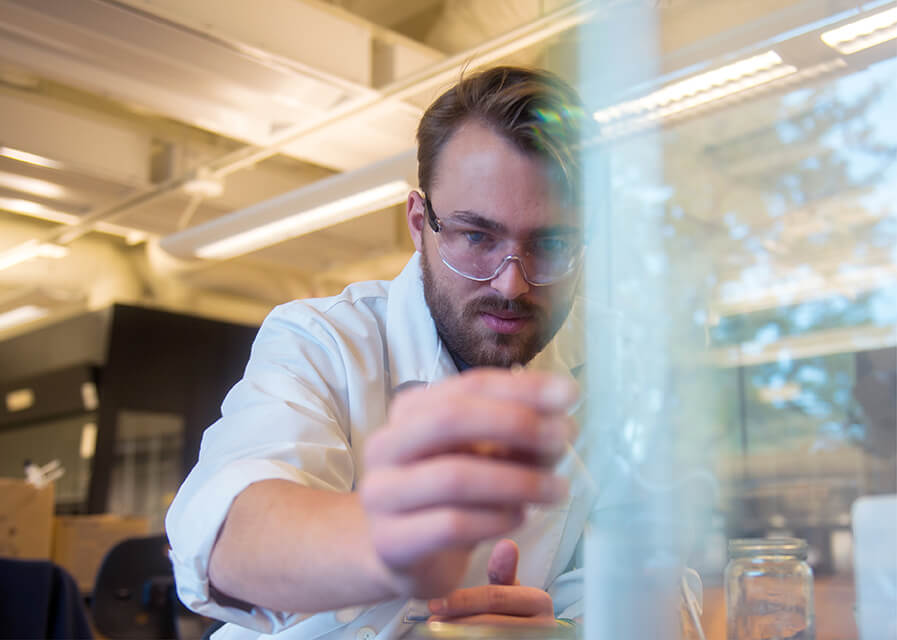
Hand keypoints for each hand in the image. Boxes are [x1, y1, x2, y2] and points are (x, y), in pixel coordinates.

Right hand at [360, 369, 576, 597]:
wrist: (402, 554)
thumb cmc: (450, 495)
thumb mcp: (483, 455)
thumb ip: (515, 437)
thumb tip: (559, 421)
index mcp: (410, 411)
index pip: (468, 386)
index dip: (522, 387)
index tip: (568, 394)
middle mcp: (386, 445)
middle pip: (449, 419)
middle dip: (515, 423)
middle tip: (563, 438)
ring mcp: (381, 494)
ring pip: (454, 476)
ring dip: (517, 481)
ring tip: (557, 489)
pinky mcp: (391, 541)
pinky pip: (451, 525)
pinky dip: (495, 519)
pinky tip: (521, 517)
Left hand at [426, 539, 556, 626]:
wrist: (527, 634)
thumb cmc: (513, 611)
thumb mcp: (509, 590)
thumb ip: (502, 570)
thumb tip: (506, 542)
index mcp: (540, 602)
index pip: (495, 598)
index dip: (462, 601)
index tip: (433, 604)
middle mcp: (544, 625)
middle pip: (489, 623)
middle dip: (456, 620)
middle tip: (432, 619)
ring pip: (487, 636)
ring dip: (457, 633)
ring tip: (437, 629)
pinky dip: (465, 638)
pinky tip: (450, 636)